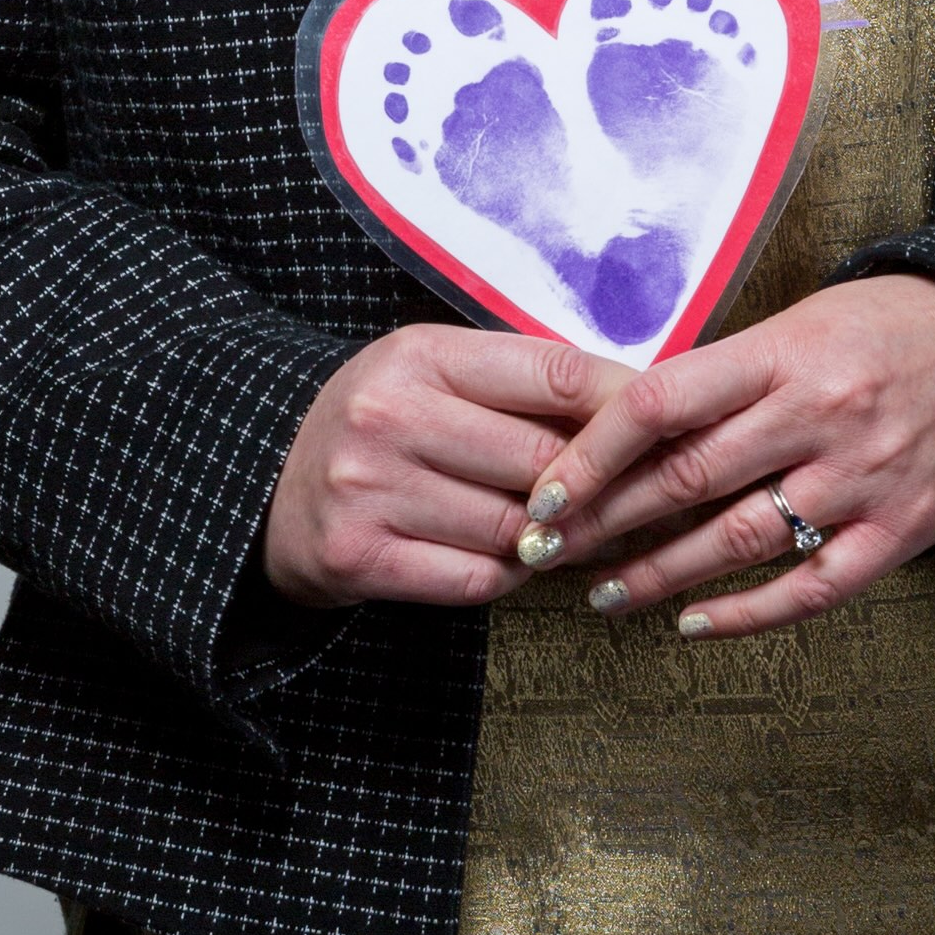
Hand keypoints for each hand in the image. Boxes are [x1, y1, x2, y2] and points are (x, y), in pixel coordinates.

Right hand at [263, 326, 630, 609]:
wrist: (268, 487)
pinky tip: (508, 561)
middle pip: (545, 460)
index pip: (555, 373)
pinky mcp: (359, 556)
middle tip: (630, 500)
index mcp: (420, 355)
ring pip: (517, 530)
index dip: (625, 405)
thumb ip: (521, 385)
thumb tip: (640, 408)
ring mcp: (370, 489)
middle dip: (595, 488)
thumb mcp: (434, 375)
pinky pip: (477, 579)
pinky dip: (507, 577)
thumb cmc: (381, 427)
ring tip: (563, 532)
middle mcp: (389, 415)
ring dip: (553, 540)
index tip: (666, 428)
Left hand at [515, 277, 934, 637]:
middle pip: (686, 479)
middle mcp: (821, 414)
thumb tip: (629, 421)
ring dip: (660, 575)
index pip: (659, 402)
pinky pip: (812, 587)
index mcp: (786, 351)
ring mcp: (865, 477)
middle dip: (604, 523)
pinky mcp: (905, 529)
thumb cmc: (899, 326)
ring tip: (605, 595)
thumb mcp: (810, 320)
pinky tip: (696, 624)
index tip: (543, 489)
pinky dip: (748, 614)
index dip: (591, 453)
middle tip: (545, 551)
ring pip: (739, 541)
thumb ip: (731, 372)